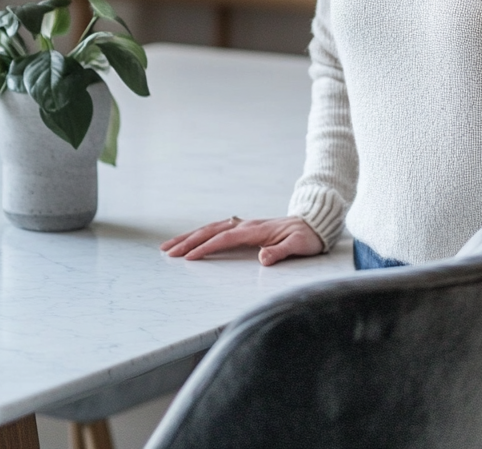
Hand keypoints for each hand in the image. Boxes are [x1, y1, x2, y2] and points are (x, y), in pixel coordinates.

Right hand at [161, 215, 324, 265]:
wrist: (313, 223)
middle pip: (212, 230)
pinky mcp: (246, 228)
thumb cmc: (306, 237)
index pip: (225, 238)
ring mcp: (245, 225)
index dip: (206, 247)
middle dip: (188, 240)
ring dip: (191, 236)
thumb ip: (281, 251)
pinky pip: (218, 229)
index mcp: (256, 230)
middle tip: (168, 251)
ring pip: (212, 228)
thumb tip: (262, 258)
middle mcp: (247, 225)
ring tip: (171, 246)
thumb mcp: (299, 246)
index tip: (188, 257)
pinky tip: (193, 240)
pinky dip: (202, 233)